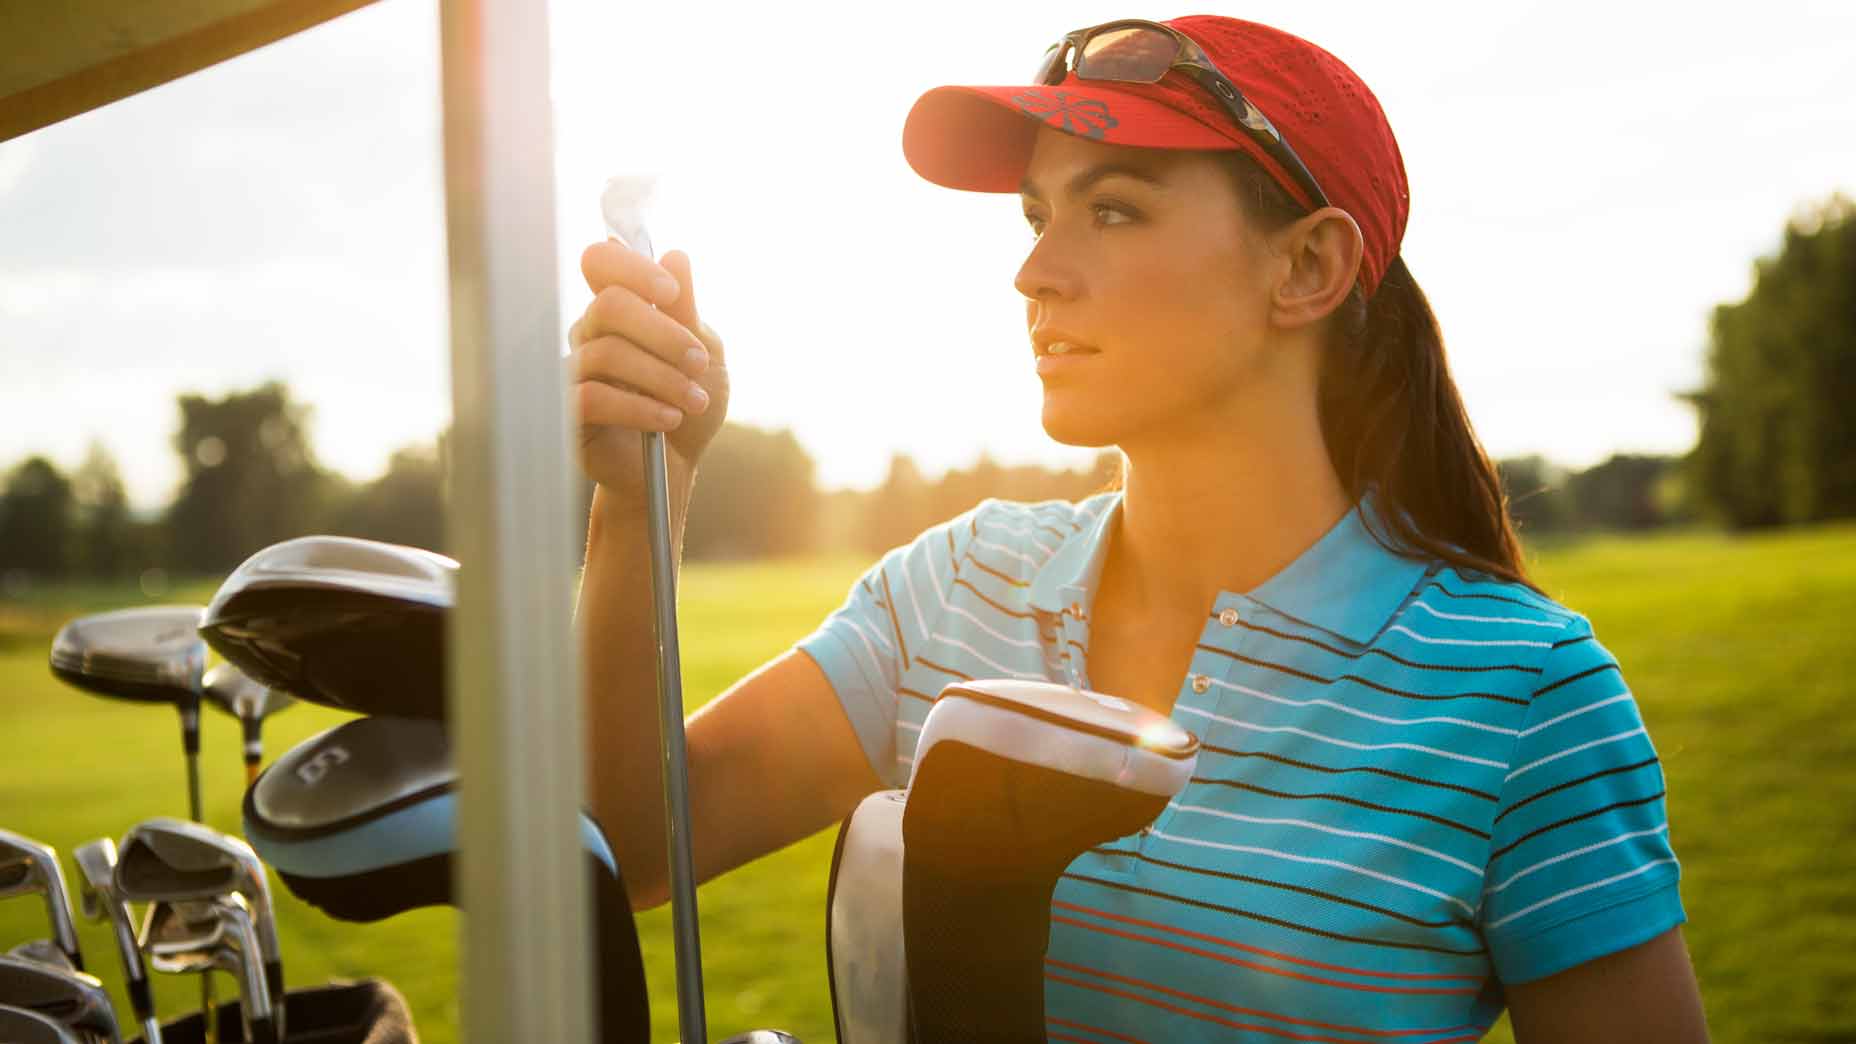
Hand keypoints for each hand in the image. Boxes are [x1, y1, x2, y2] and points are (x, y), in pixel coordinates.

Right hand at [568, 242, 728, 491]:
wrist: (679, 467)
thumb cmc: (690, 405)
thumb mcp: (705, 355)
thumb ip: (687, 311)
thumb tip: (674, 256)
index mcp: (622, 311)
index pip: (600, 262)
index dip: (631, 267)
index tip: (671, 292)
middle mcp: (590, 334)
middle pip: (608, 305)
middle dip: (661, 332)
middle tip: (698, 361)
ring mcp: (576, 372)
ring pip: (607, 354)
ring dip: (662, 377)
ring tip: (694, 401)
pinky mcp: (569, 413)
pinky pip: (592, 397)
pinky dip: (639, 407)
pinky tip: (669, 420)